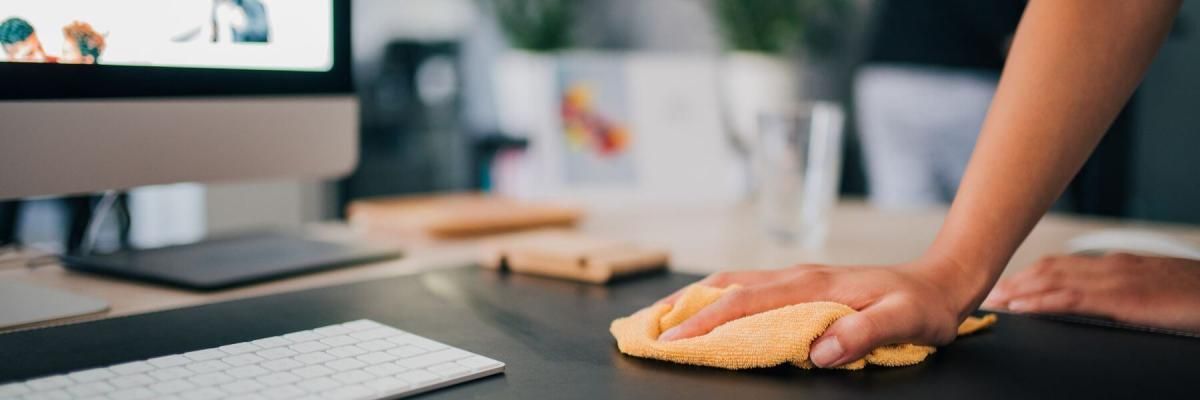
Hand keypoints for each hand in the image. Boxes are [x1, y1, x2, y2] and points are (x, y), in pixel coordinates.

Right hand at [655, 261, 978, 367]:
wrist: (941, 280)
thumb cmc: (922, 306)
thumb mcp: (904, 322)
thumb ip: (863, 333)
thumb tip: (818, 350)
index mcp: (812, 286)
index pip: (745, 304)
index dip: (705, 323)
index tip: (672, 341)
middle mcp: (797, 276)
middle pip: (725, 287)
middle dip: (682, 307)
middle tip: (644, 328)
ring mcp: (797, 278)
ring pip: (733, 283)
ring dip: (694, 299)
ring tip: (661, 316)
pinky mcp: (801, 285)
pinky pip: (749, 288)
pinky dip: (717, 296)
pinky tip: (706, 307)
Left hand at [984, 253, 1199, 332]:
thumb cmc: (1194, 296)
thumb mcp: (1152, 290)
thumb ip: (1122, 293)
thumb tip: (1099, 304)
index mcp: (1116, 264)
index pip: (1061, 265)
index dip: (1028, 274)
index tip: (1004, 285)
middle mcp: (1110, 266)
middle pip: (1049, 269)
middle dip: (1014, 280)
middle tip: (986, 292)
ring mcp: (1115, 280)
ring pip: (1053, 279)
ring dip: (1019, 289)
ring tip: (994, 300)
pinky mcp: (1122, 299)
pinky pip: (1072, 299)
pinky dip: (1041, 302)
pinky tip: (1022, 308)